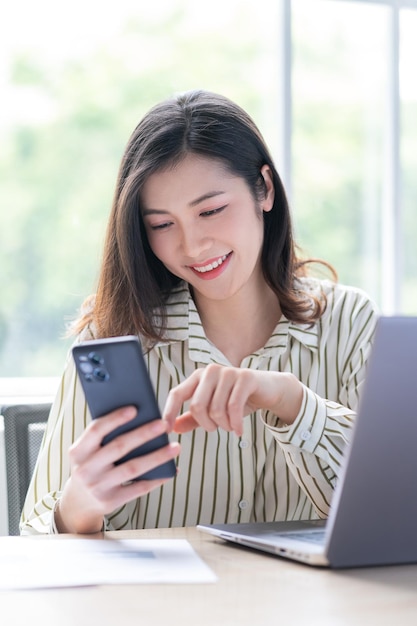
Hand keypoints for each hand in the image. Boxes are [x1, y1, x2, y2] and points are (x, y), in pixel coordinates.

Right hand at [56, 406, 179, 533]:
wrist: (79, 502)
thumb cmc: (91, 466)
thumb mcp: (87, 452)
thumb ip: (103, 437)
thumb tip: (138, 417)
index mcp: (78, 451)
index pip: (96, 430)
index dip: (115, 419)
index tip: (134, 409)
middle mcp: (86, 469)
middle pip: (119, 447)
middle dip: (143, 434)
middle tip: (163, 424)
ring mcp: (98, 487)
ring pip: (132, 468)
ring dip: (156, 457)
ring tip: (174, 447)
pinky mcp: (110, 501)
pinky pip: (138, 488)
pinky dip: (156, 479)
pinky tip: (170, 470)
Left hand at [163, 365, 303, 435]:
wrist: (267, 390)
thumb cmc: (238, 400)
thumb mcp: (213, 410)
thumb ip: (192, 418)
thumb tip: (172, 428)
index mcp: (198, 377)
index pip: (176, 393)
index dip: (169, 412)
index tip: (166, 431)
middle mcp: (210, 371)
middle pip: (197, 406)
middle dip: (207, 425)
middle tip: (216, 429)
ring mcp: (228, 372)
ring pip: (216, 409)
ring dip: (224, 425)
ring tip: (231, 426)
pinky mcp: (245, 377)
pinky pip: (234, 407)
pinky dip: (235, 424)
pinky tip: (239, 430)